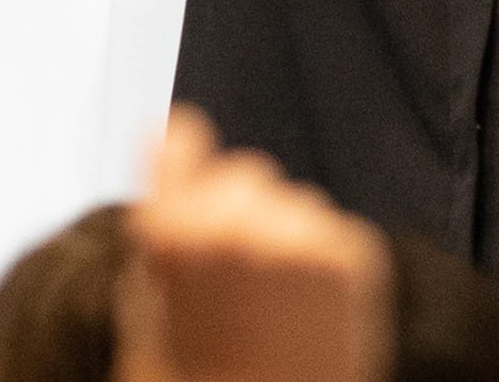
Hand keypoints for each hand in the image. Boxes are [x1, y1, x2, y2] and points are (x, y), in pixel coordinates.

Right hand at [119, 107, 390, 381]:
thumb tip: (160, 193)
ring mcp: (300, 241)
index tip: (184, 141)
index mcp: (172, 236)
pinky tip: (308, 306)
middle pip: (245, 170)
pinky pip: (336, 229)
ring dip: (284, 233)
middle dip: (237, 207)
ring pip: (295, 201)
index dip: (181, 147)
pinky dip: (325, 259)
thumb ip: (151, 244)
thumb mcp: (146, 317)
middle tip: (234, 272)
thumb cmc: (199, 380)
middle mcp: (237, 226)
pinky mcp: (352, 262)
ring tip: (274, 301)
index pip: (180, 143)